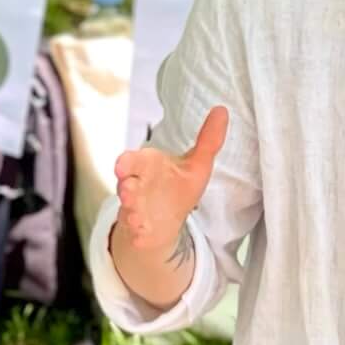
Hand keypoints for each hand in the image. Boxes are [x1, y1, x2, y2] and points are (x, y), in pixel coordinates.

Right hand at [113, 107, 227, 256]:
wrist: (166, 220)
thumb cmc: (178, 186)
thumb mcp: (197, 164)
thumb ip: (208, 140)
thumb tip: (222, 110)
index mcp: (148, 166)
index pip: (132, 161)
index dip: (126, 163)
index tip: (122, 166)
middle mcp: (136, 187)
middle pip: (126, 186)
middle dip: (126, 189)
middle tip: (128, 192)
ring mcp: (135, 209)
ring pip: (129, 210)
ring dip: (132, 212)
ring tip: (137, 217)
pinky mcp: (138, 231)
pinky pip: (136, 233)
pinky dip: (138, 234)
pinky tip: (142, 234)